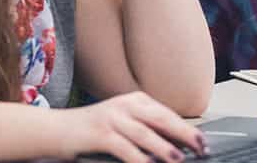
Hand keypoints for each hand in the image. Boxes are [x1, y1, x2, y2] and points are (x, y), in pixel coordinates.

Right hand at [57, 91, 206, 162]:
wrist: (55, 129)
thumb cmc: (90, 130)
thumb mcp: (121, 123)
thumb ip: (145, 129)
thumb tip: (175, 145)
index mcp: (134, 100)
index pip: (167, 114)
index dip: (186, 128)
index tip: (201, 142)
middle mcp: (125, 105)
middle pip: (162, 119)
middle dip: (184, 134)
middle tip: (200, 148)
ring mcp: (112, 117)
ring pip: (145, 133)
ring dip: (164, 147)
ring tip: (178, 159)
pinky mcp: (99, 133)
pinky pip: (124, 147)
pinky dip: (138, 158)